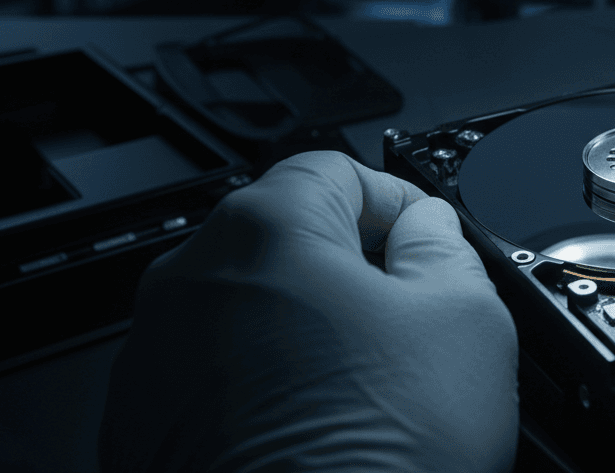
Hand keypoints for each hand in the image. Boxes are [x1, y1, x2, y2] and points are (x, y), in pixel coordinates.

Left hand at [100, 151, 517, 471]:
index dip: (401, 203)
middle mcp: (191, 280)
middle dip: (355, 270)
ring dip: (310, 329)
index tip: (428, 242)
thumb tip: (426, 229)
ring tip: (370, 390)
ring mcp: (158, 356)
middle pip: (291, 238)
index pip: (341, 169)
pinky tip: (322, 426)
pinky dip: (267, 385)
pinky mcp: (147, 425)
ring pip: (254, 309)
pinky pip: (220, 375)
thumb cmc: (377, 452)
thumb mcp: (467, 318)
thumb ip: (445, 244)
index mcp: (264, 229)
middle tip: (413, 325)